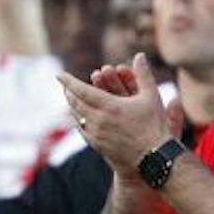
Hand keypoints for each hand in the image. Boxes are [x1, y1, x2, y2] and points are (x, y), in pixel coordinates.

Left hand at [61, 53, 172, 175]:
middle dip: (68, 92)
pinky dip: (77, 119)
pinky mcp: (97, 145)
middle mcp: (99, 121)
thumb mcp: (152, 97)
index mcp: (110, 107)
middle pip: (75, 103)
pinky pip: (81, 129)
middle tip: (64, 84)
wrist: (152, 159)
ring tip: (70, 98)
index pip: (82, 91)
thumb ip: (144, 74)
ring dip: (72, 105)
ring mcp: (96, 135)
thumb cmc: (154, 126)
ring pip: (77, 117)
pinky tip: (79, 116)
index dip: (69, 81)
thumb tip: (140, 55)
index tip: (59, 74)